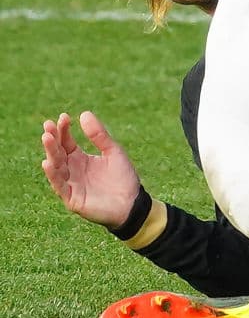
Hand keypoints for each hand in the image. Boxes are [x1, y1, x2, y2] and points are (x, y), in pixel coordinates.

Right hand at [40, 111, 140, 228]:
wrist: (133, 203)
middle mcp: (71, 170)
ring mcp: (70, 184)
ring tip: (47, 138)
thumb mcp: (113, 152)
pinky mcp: (72, 198)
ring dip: (50, 153)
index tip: (63, 117)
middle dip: (52, 139)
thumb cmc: (123, 178)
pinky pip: (59, 185)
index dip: (63, 130)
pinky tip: (48, 162)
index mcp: (80, 158)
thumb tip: (84, 113)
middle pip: (58, 152)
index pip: (66, 142)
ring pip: (56, 166)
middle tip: (48, 125)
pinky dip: (53, 174)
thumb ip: (100, 135)